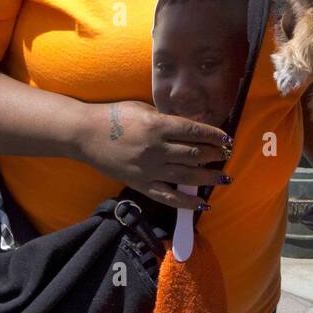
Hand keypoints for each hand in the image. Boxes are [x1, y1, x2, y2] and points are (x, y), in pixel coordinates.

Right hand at [75, 100, 231, 209]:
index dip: (214, 136)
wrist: (86, 134)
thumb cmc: (115, 116)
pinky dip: (187, 201)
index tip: (226, 139)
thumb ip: (167, 120)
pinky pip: (168, 196)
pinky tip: (203, 203)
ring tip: (224, 177)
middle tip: (226, 155)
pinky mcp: (141, 183)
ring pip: (187, 175)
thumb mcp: (144, 110)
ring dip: (208, 177)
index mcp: (159, 126)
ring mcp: (150, 169)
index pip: (194, 132)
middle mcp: (157, 149)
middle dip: (214, 155)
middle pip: (194, 154)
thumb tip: (190, 128)